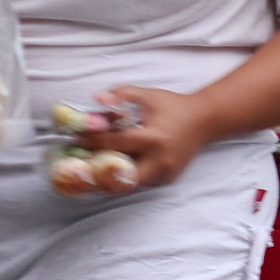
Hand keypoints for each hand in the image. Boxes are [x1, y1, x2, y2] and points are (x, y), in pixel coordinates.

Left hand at [71, 85, 210, 192]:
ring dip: (109, 178)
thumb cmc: (173, 106)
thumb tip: (96, 98)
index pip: (114, 143)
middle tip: (79, 166)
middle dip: (97, 173)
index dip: (91, 142)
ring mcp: (164, 173)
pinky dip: (126, 176)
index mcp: (153, 137)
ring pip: (128, 184)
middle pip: (119, 176)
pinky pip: (140, 182)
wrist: (204, 121)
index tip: (75, 140)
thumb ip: (121, 94)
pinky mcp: (166, 180)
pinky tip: (114, 167)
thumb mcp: (148, 95)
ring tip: (92, 168)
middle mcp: (159, 160)